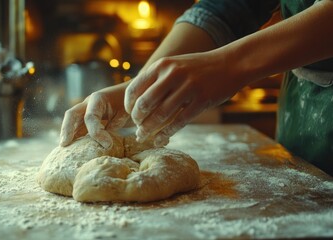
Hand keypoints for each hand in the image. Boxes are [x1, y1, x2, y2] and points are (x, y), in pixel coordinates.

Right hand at [60, 83, 129, 148]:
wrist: (130, 96)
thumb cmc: (129, 104)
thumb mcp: (125, 113)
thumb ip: (115, 124)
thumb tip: (106, 142)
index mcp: (98, 99)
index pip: (90, 117)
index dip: (96, 133)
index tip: (108, 145)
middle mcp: (88, 103)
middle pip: (71, 115)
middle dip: (67, 129)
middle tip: (64, 144)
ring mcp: (86, 110)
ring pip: (71, 121)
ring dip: (67, 134)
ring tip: (64, 149)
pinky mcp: (87, 118)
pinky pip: (77, 127)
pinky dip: (74, 136)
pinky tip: (73, 148)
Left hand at [124, 51, 244, 145]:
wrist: (231, 63)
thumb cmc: (197, 68)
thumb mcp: (174, 65)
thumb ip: (156, 79)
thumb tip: (136, 101)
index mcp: (162, 65)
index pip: (134, 89)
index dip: (129, 106)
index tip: (130, 115)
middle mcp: (172, 74)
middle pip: (145, 104)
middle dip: (137, 120)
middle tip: (137, 129)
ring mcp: (188, 87)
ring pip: (160, 115)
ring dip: (149, 129)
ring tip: (143, 136)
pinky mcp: (202, 100)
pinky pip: (179, 121)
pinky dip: (167, 133)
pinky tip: (161, 139)